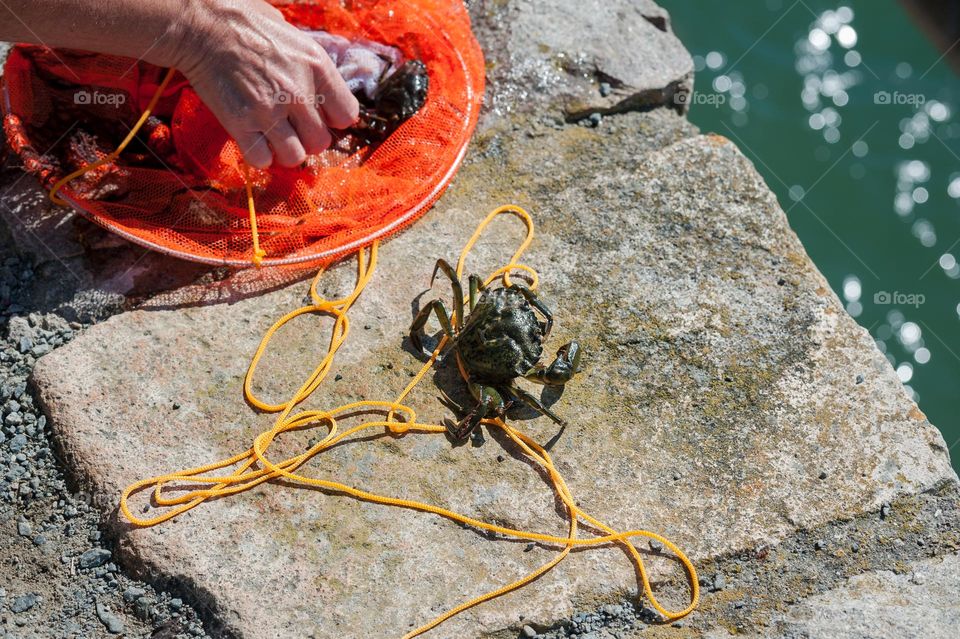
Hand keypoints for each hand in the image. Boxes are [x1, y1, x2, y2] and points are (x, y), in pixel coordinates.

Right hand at [176, 0, 358, 167]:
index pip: (347, 115)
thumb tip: (323, 91)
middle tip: (293, 128)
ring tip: (274, 138)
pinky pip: (262, 159)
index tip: (320, 115)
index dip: (334, 119)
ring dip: (286, 152)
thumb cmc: (246, 23)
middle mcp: (298, 92)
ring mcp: (269, 111)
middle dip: (308, 140)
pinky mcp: (240, 123)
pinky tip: (255, 140)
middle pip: (320, 142)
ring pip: (295, 157)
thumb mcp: (293, 35)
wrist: (201, 25)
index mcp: (317, 67)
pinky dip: (260, 156)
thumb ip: (312, 67)